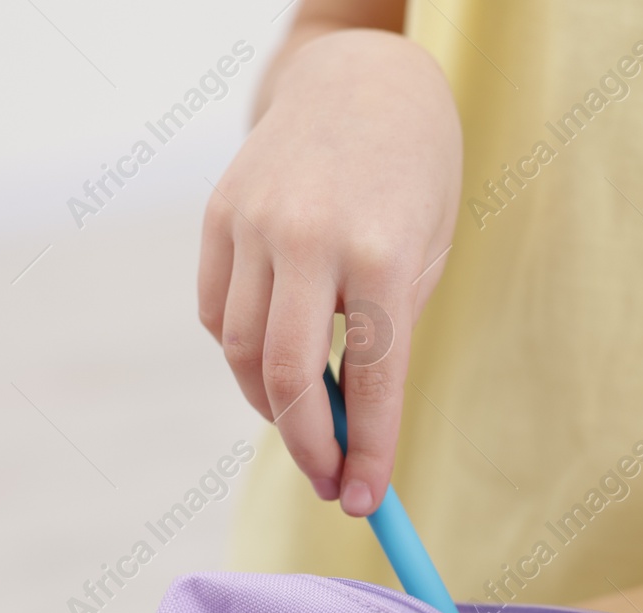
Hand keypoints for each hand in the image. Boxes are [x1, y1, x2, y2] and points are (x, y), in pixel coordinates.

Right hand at [197, 29, 461, 515]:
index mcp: (379, 253)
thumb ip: (385, 335)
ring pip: (242, 351)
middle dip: (309, 448)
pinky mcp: (216, 214)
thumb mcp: (425, 255)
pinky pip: (217, 314)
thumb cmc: (412, 179)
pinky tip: (275, 360)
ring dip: (273, 405)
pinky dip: (243, 353)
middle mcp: (308, 238)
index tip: (365, 503)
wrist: (362, 79)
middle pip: (289, 378)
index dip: (367, 454)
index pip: (371, 383)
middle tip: (329, 482)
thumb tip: (345, 430)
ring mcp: (252, 222)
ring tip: (308, 420)